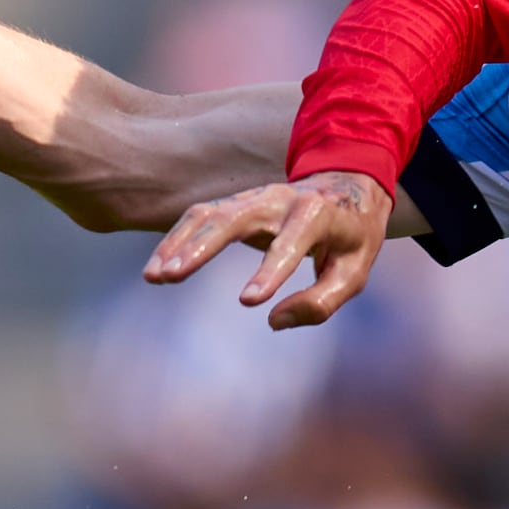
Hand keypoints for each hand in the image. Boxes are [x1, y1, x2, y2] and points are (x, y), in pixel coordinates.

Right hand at [143, 170, 389, 328]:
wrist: (347, 187)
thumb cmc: (352, 238)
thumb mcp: (354, 273)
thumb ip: (321, 302)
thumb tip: (274, 321)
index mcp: (319, 213)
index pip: (291, 243)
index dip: (270, 272)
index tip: (248, 301)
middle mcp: (281, 199)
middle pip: (234, 219)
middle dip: (201, 248)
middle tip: (172, 276)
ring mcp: (255, 197)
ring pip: (209, 214)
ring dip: (179, 244)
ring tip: (154, 276)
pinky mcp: (236, 203)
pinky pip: (200, 217)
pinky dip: (176, 240)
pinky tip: (157, 267)